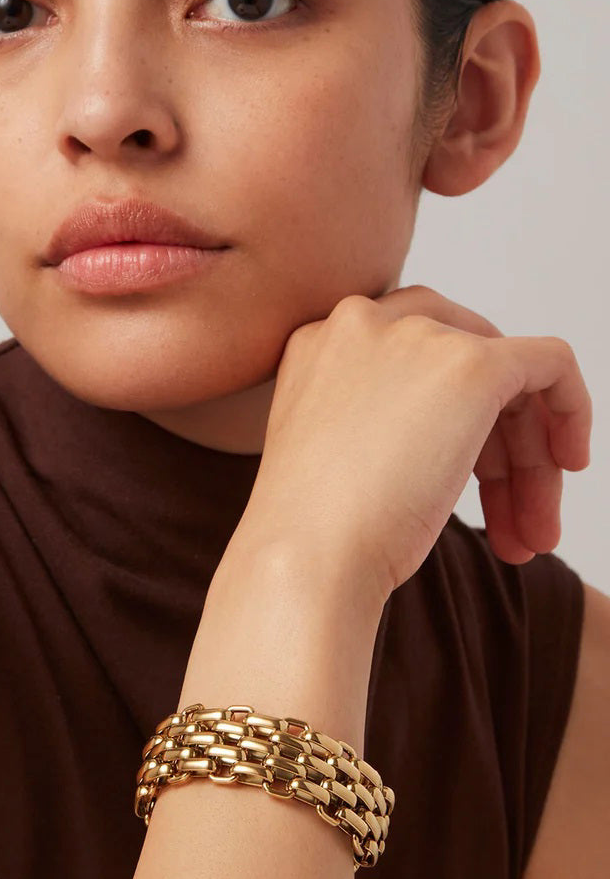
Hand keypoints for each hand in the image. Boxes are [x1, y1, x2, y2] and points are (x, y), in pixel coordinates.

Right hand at [231, 285, 592, 606]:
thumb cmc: (313, 531)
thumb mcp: (337, 452)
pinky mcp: (472, 362)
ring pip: (506, 379)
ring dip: (527, 459)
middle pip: (461, 362)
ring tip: (529, 536)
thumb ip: (380, 417)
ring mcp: (417, 337)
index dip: (449, 419)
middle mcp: (362, 323)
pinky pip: (551, 362)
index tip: (466, 479)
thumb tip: (449, 435)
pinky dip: (571, 411)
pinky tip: (567, 466)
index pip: (409, 358)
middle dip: (496, 442)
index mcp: (319, 343)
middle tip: (509, 515)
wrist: (306, 555)